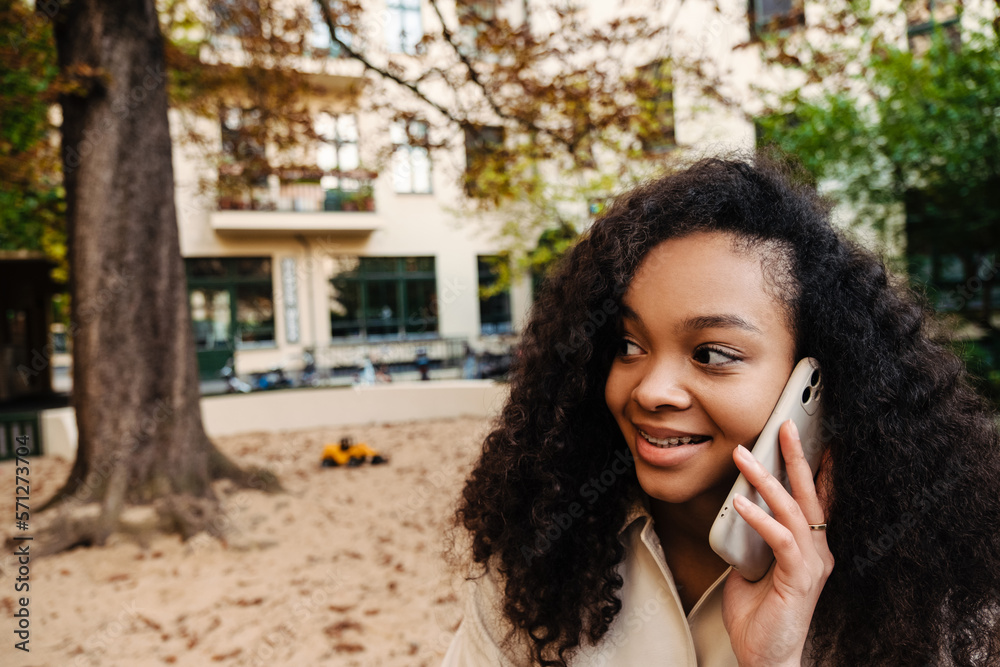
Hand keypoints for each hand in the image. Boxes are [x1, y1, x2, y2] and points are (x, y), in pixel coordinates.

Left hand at [721, 420, 834, 666]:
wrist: (766, 659)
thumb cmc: (759, 617)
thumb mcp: (751, 568)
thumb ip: (750, 539)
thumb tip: (736, 510)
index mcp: (808, 548)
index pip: (813, 499)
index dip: (814, 466)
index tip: (808, 433)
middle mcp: (817, 553)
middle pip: (810, 494)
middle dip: (797, 456)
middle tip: (785, 424)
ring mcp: (811, 566)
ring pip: (793, 510)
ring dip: (766, 479)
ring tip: (744, 455)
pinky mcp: (799, 580)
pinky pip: (781, 540)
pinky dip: (760, 518)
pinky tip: (741, 502)